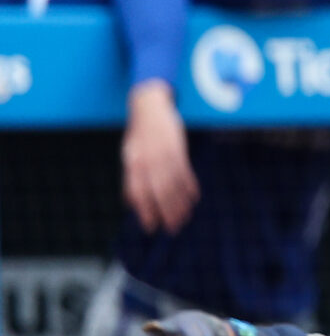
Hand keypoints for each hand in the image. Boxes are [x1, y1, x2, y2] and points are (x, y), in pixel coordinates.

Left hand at [122, 83, 198, 233]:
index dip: (144, 211)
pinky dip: (190, 186)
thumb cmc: (139, 134)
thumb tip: (130, 203)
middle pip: (158, 193)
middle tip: (173, 228)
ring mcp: (163, 155)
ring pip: (173, 185)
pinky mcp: (177, 149)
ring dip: (180, 203)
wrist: (149, 106)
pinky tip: (194, 197)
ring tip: (185, 217)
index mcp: (132, 165)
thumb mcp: (129, 154)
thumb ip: (131, 178)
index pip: (138, 194)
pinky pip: (184, 172)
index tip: (151, 227)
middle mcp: (147, 162)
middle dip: (166, 212)